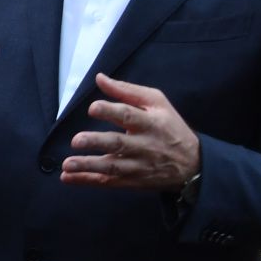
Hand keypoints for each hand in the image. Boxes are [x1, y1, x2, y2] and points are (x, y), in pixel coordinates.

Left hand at [60, 73, 200, 190]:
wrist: (192, 164)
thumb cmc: (170, 127)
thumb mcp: (157, 103)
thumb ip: (126, 90)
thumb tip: (100, 78)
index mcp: (151, 123)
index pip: (129, 116)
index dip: (110, 111)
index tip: (92, 108)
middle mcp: (144, 145)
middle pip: (119, 144)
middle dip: (96, 142)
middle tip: (76, 140)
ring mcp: (138, 166)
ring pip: (112, 167)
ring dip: (88, 166)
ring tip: (67, 164)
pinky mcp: (132, 180)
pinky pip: (108, 181)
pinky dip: (87, 180)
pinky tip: (68, 177)